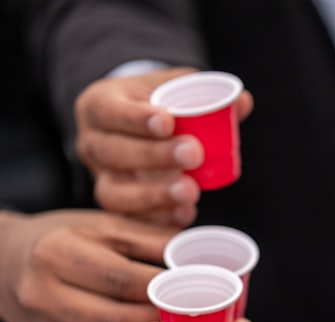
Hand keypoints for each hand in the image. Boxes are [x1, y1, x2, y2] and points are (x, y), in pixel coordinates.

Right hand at [0, 208, 176, 321]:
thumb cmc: (58, 239)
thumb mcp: (99, 225)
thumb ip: (147, 238)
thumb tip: (190, 255)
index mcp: (57, 252)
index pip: (122, 278)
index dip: (162, 287)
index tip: (193, 288)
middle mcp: (44, 292)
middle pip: (118, 317)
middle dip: (160, 319)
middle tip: (193, 315)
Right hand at [74, 68, 253, 225]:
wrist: (136, 128)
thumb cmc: (156, 104)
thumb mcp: (173, 88)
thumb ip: (202, 93)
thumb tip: (244, 102)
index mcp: (99, 105)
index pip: (108, 110)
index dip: (135, 118)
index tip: (167, 121)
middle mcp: (91, 143)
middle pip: (112, 152)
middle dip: (153, 156)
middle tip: (193, 154)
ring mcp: (101, 178)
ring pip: (114, 192)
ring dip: (154, 195)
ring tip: (190, 191)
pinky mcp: (116, 206)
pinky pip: (130, 220)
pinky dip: (158, 219)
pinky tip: (184, 214)